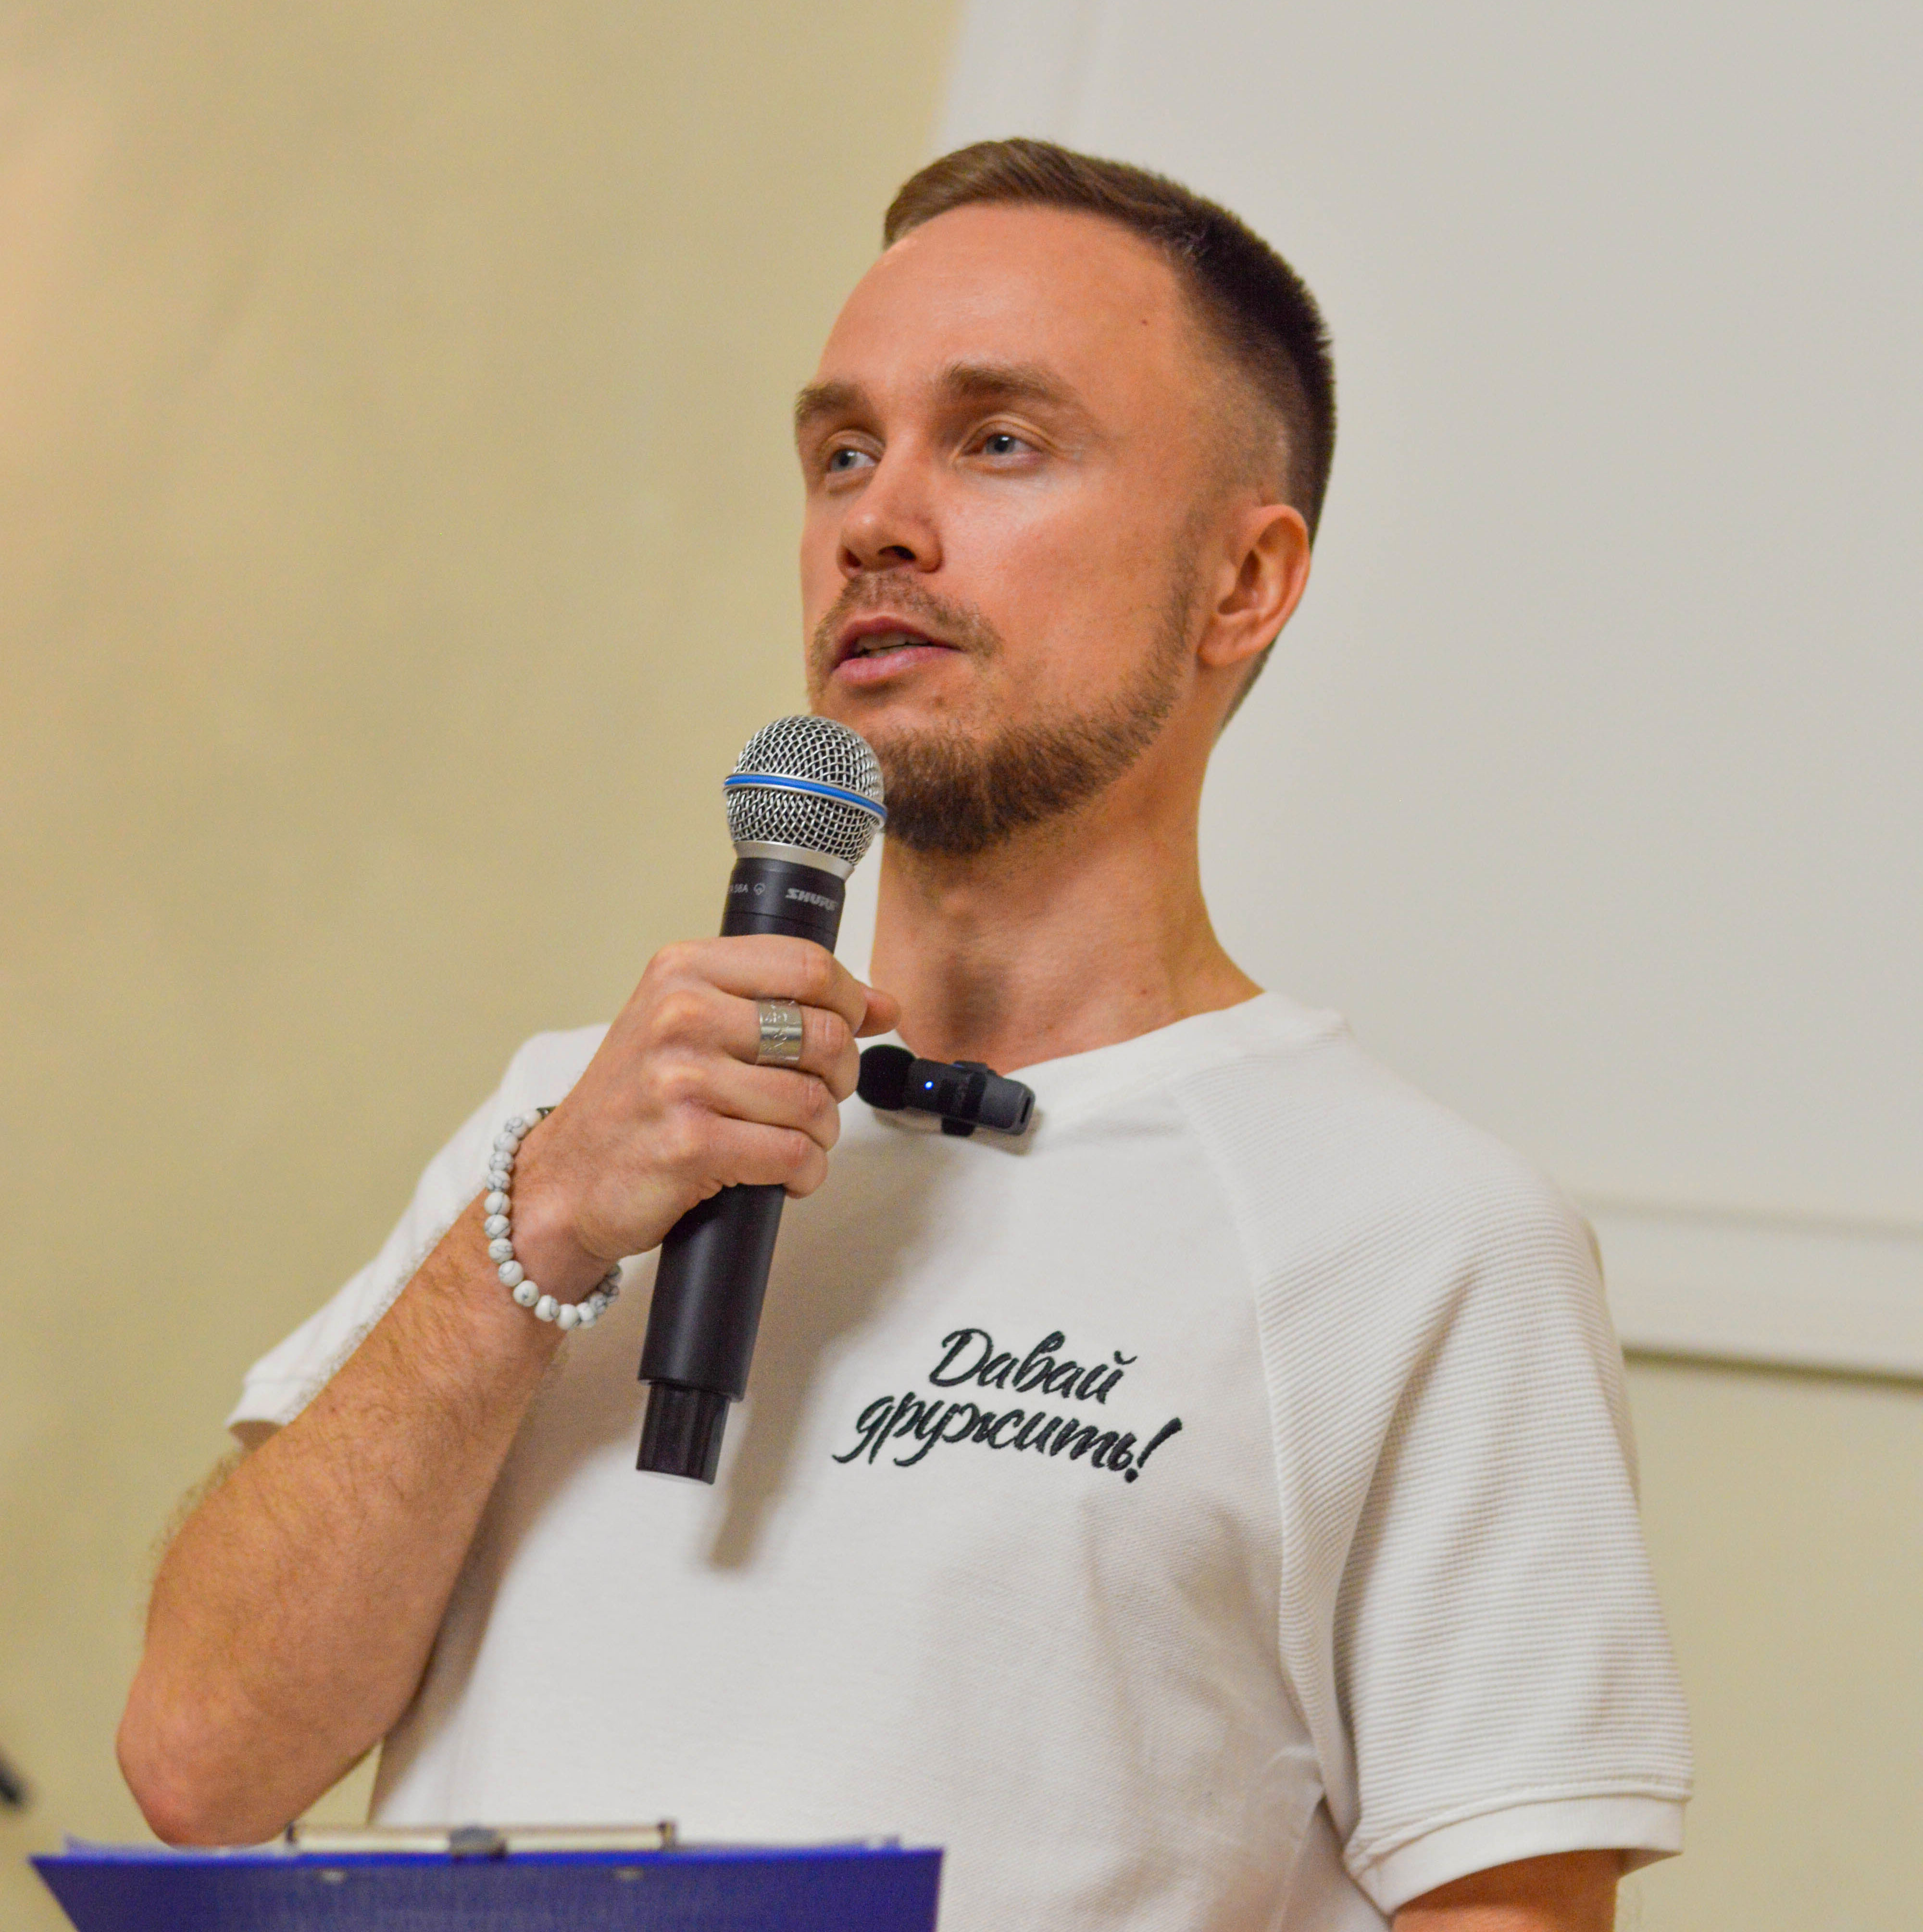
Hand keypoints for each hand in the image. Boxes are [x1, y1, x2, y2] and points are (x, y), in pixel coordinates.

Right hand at [505, 937, 898, 1291]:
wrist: (564, 1181)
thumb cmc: (637, 1103)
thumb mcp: (694, 1025)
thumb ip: (782, 1002)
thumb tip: (883, 1004)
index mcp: (682, 970)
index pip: (807, 964)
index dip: (851, 1000)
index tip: (855, 1026)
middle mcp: (679, 1015)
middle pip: (824, 1034)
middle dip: (840, 1077)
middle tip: (817, 1097)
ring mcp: (681, 1079)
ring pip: (814, 1101)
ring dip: (821, 1133)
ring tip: (793, 1140)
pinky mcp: (690, 1143)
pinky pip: (794, 1154)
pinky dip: (805, 1172)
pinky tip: (784, 1174)